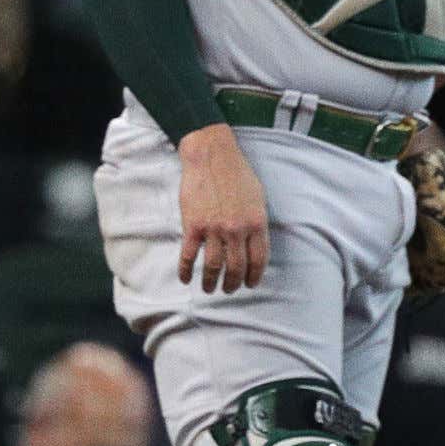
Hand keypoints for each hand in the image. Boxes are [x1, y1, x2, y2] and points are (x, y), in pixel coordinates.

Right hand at [177, 125, 269, 291]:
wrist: (211, 155)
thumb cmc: (237, 173)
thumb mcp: (257, 197)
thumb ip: (257, 222)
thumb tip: (256, 243)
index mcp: (256, 223)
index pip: (258, 260)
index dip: (254, 276)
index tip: (249, 284)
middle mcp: (237, 230)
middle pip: (236, 268)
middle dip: (232, 284)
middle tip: (229, 290)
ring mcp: (214, 229)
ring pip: (213, 267)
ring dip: (211, 283)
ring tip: (210, 289)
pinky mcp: (193, 226)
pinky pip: (189, 256)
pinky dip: (186, 271)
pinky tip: (186, 279)